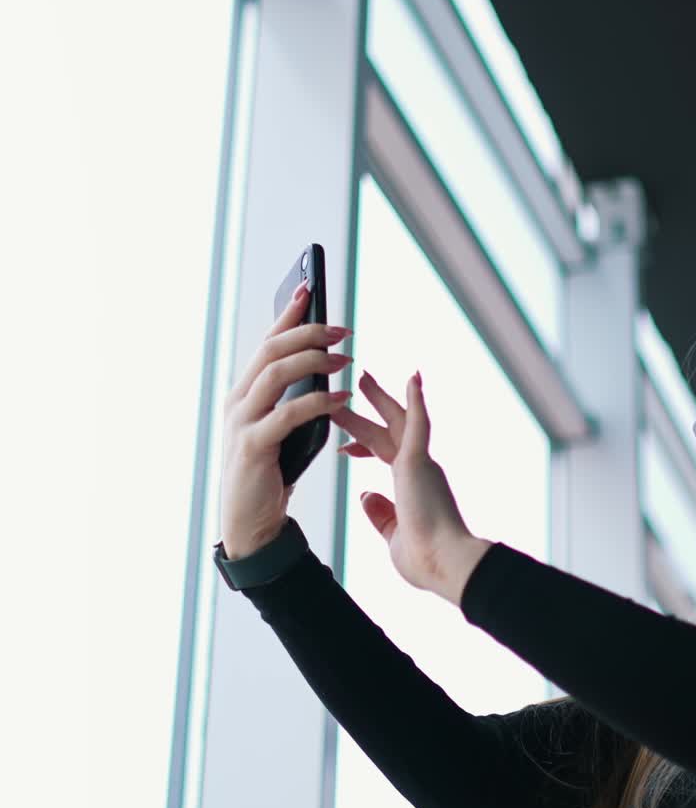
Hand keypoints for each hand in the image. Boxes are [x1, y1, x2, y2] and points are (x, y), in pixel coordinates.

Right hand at [220, 283, 353, 557]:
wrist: (250, 521)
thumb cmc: (270, 472)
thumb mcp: (279, 426)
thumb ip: (289, 397)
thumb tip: (319, 366)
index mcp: (244, 392)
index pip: (266, 342)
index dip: (287, 313)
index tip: (309, 286)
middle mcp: (238, 400)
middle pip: (271, 350)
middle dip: (308, 332)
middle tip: (344, 331)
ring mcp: (242, 422)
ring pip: (276, 374)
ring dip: (314, 361)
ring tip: (346, 360)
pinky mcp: (254, 446)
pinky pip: (288, 413)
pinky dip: (318, 401)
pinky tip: (342, 395)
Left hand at [331, 368, 481, 596]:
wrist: (446, 564)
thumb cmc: (426, 561)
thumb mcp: (394, 536)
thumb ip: (381, 515)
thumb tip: (364, 497)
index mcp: (411, 488)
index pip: (385, 457)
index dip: (363, 447)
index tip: (345, 446)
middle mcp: (419, 471)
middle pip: (389, 430)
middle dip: (371, 408)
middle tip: (357, 385)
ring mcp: (421, 465)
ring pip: (396, 422)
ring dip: (379, 397)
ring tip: (362, 375)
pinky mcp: (419, 462)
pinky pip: (418, 423)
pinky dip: (416, 400)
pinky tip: (413, 377)